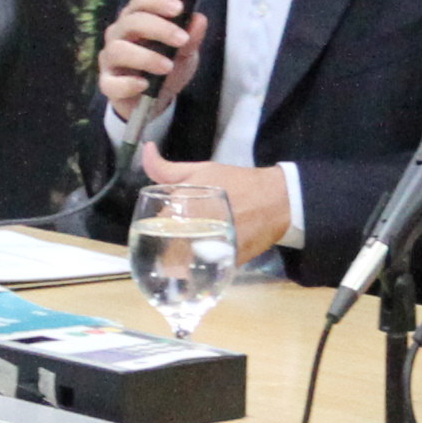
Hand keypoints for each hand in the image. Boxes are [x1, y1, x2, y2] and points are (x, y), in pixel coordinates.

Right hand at [97, 0, 207, 117]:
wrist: (156, 100)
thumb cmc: (167, 67)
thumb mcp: (185, 53)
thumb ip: (191, 38)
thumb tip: (199, 19)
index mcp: (136, 19)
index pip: (141, 1)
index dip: (158, 1)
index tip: (179, 9)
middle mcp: (119, 35)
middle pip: (131, 22)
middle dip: (159, 28)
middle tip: (182, 40)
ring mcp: (110, 59)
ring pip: (118, 50)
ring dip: (146, 57)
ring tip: (168, 67)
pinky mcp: (107, 83)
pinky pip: (111, 82)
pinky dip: (128, 84)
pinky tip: (145, 85)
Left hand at [138, 152, 287, 262]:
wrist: (275, 200)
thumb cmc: (235, 183)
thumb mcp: (199, 170)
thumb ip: (165, 167)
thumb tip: (147, 148)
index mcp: (180, 207)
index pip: (155, 227)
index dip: (159, 227)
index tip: (171, 223)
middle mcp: (191, 230)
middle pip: (164, 249)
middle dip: (167, 247)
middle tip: (183, 238)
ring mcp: (209, 249)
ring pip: (180, 267)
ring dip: (180, 264)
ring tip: (191, 253)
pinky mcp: (224, 264)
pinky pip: (201, 275)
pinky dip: (198, 272)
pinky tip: (203, 262)